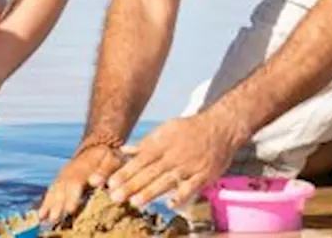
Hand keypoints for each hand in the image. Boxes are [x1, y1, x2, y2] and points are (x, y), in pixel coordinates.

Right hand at [38, 142, 124, 225]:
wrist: (97, 148)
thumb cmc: (109, 157)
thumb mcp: (112, 159)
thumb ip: (105, 170)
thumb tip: (95, 182)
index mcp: (84, 166)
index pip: (76, 181)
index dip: (72, 196)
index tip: (70, 209)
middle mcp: (70, 171)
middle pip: (62, 189)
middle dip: (58, 204)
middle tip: (54, 219)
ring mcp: (63, 175)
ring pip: (55, 190)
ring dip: (49, 205)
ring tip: (44, 218)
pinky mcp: (60, 180)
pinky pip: (51, 191)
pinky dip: (46, 203)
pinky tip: (41, 215)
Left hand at [107, 112, 244, 209]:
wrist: (221, 127)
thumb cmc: (190, 129)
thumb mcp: (166, 130)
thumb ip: (146, 143)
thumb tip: (124, 150)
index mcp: (163, 144)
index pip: (140, 160)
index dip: (125, 172)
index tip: (111, 183)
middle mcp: (174, 155)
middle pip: (150, 172)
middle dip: (132, 185)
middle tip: (115, 197)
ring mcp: (188, 165)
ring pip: (166, 181)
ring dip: (150, 192)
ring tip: (135, 202)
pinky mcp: (203, 174)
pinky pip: (191, 187)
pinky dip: (181, 196)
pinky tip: (170, 205)